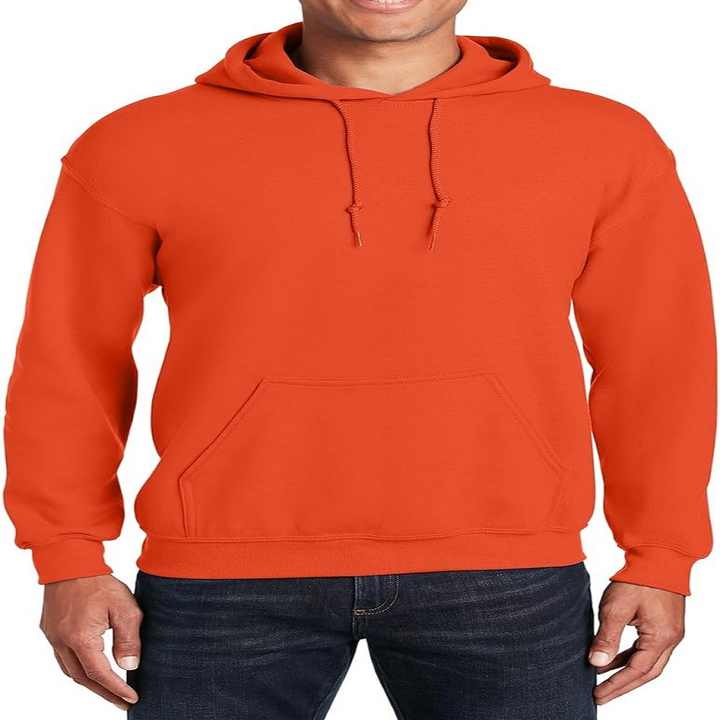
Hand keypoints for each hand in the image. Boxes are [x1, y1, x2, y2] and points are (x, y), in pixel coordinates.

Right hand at [40, 575, 142, 710]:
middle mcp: (62, 642)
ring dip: (90, 683)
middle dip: (104, 693)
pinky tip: (91, 668)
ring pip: (70, 670)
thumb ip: (128, 639)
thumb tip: (130, 666)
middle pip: (83, 679)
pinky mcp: (50, 630)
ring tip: (109, 690)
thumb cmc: (99, 582)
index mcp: (81, 638)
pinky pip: (64, 658)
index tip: (132, 698)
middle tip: (122, 702)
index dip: (117, 689)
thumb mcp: (124, 607)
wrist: (71, 561)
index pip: (100, 674)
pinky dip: (79, 668)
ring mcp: (53, 637)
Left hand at [589, 581, 684, 704]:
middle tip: (601, 695)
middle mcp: (669, 639)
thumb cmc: (638, 579)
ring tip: (602, 677)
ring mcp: (669, 632)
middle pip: (646, 673)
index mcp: (660, 638)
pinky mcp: (664, 624)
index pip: (636, 672)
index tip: (598, 695)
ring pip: (648, 662)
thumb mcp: (616, 608)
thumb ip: (607, 637)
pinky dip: (630, 656)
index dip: (616, 685)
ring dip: (626, 671)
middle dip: (622, 685)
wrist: (657, 556)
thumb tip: (595, 663)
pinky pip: (647, 649)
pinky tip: (614, 657)